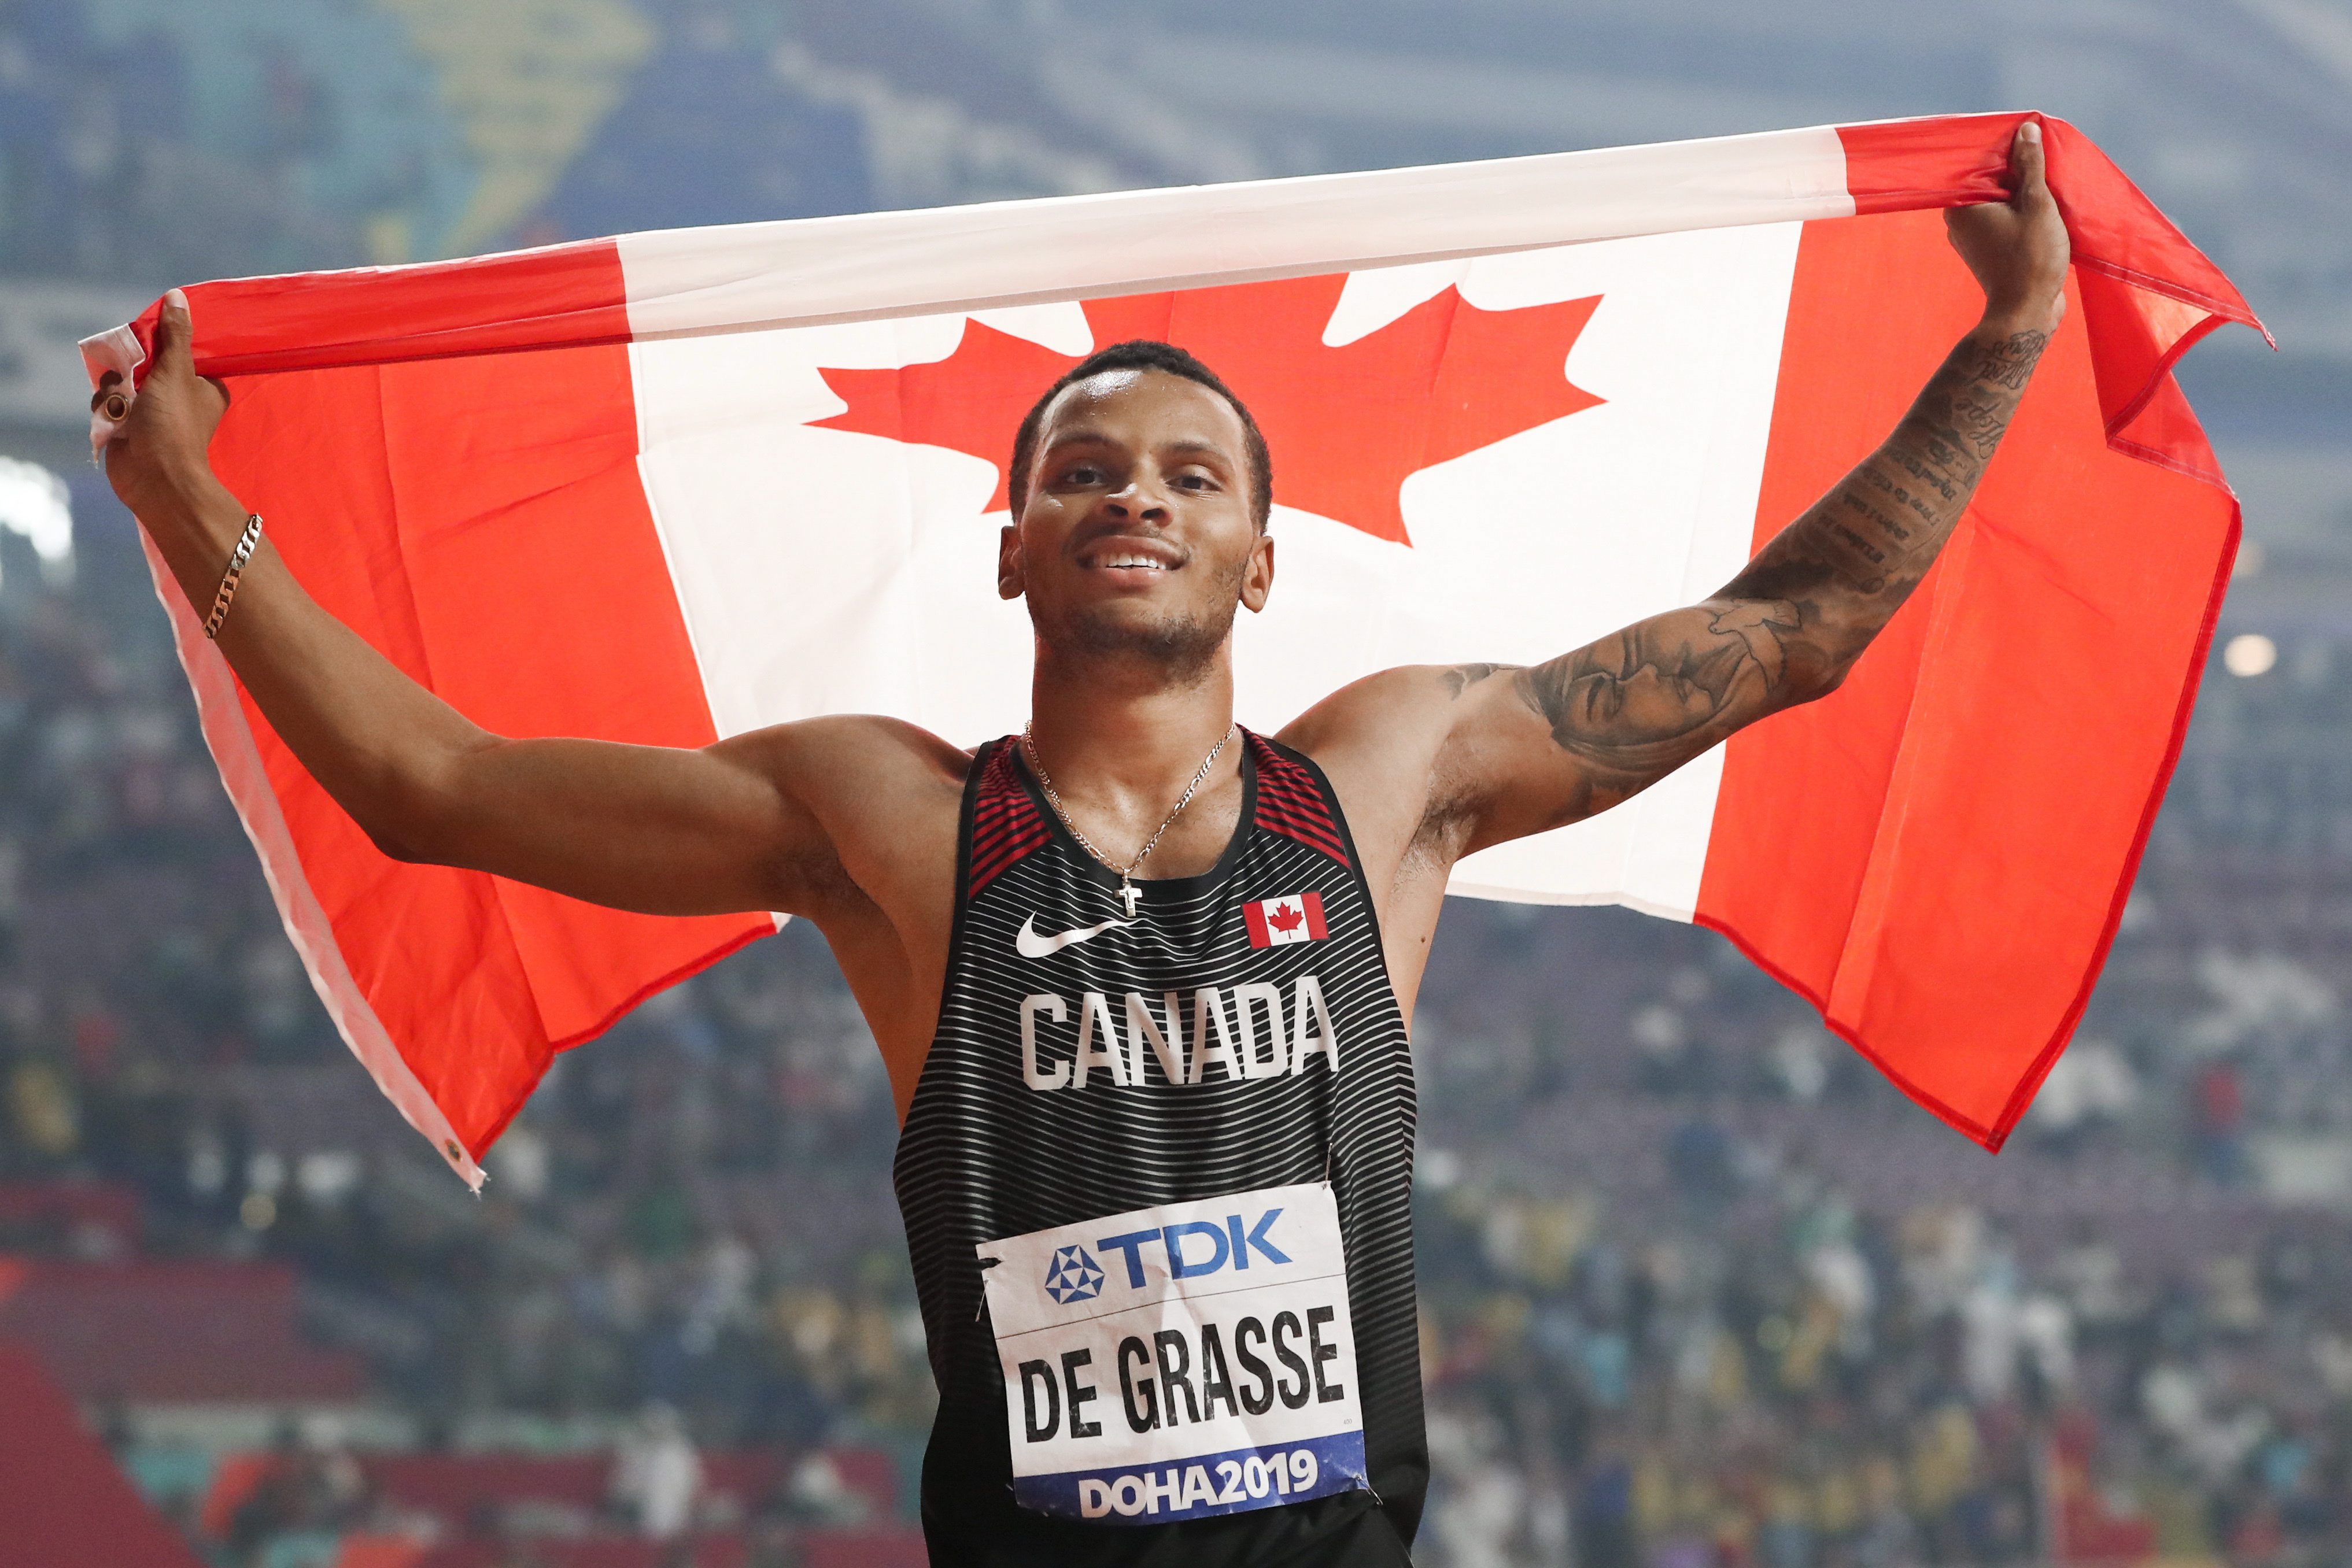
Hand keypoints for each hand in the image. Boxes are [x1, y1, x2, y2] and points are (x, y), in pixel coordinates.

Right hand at [93, 289, 231, 526]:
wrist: (155, 477)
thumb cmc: (173, 423)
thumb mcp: (177, 371)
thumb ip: (176, 335)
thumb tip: (177, 297)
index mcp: (204, 386)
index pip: (179, 351)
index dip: (160, 345)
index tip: (151, 344)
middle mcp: (180, 398)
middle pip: (144, 363)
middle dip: (129, 368)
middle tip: (132, 377)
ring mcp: (152, 413)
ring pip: (120, 382)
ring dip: (114, 390)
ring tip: (125, 406)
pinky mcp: (128, 426)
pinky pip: (108, 404)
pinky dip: (106, 409)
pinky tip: (114, 420)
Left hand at [1944, 120, 2070, 333]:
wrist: (2027, 312)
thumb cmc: (2031, 258)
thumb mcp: (2036, 203)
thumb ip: (2030, 164)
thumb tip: (2026, 129)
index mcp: (1961, 205)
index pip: (1975, 161)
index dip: (2002, 145)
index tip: (2026, 135)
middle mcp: (1959, 219)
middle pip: (1988, 179)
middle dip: (2014, 166)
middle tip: (2042, 153)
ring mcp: (1973, 236)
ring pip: (1998, 198)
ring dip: (2021, 188)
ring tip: (2046, 177)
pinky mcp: (1989, 248)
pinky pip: (2004, 217)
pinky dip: (2021, 208)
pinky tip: (2043, 201)